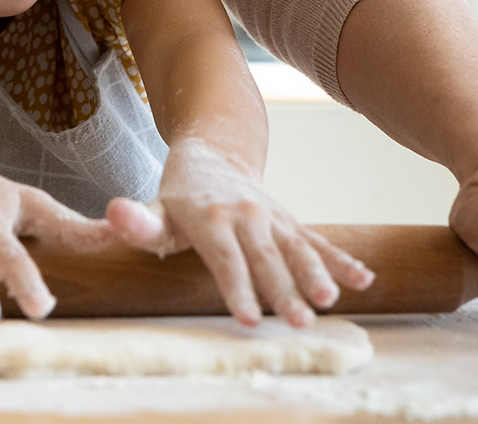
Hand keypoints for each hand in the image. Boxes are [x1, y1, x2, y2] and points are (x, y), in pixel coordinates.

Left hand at [106, 138, 373, 327]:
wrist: (213, 155)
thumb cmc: (178, 196)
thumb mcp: (154, 207)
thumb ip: (138, 221)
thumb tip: (114, 213)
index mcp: (210, 218)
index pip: (225, 259)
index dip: (238, 287)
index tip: (250, 318)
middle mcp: (246, 215)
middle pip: (267, 258)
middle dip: (285, 290)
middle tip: (299, 322)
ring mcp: (272, 218)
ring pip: (298, 248)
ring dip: (317, 275)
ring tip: (330, 302)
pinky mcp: (290, 221)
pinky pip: (318, 240)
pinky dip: (341, 259)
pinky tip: (363, 281)